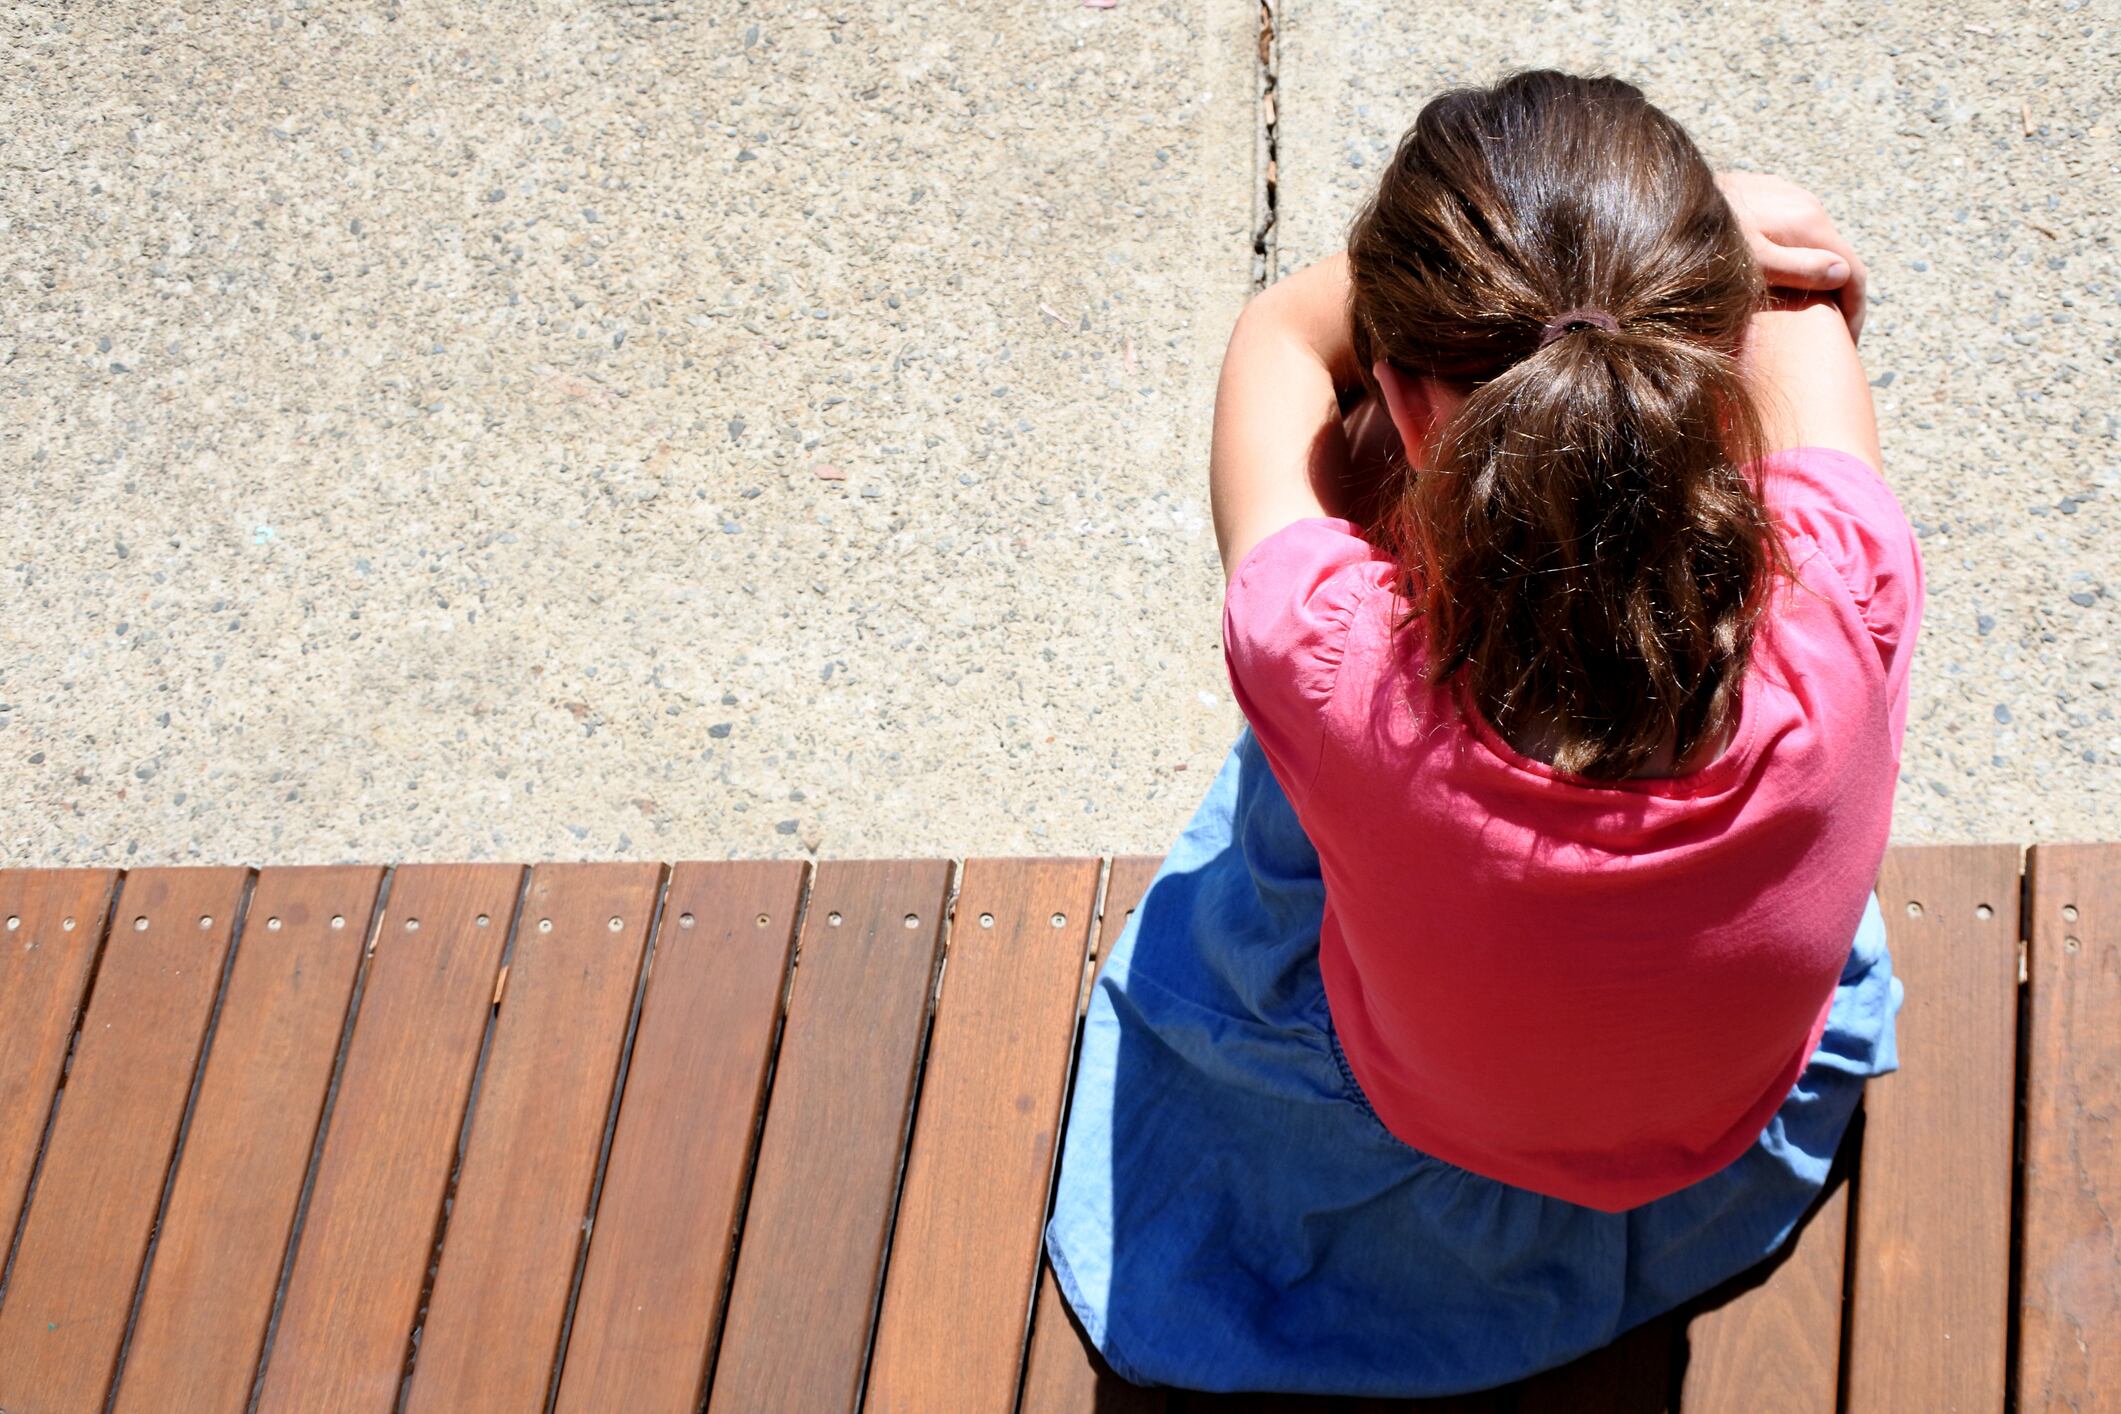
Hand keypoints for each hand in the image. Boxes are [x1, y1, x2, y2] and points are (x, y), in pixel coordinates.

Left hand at [1715, 170, 1867, 343]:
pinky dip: (1796, 257)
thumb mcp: (1749, 265)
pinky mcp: (1764, 193)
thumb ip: (1796, 268)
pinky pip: (1792, 231)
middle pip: (1836, 258)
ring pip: (1814, 244)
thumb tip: (1842, 274)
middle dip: (1836, 298)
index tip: (1846, 346)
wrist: (1661, 204)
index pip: (1853, 273)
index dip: (1854, 315)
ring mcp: (1785, 194)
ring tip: (1805, 313)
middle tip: (1827, 336)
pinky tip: (1780, 280)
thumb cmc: (1699, 246)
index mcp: (1808, 223)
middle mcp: (1804, 202)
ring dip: (1816, 278)